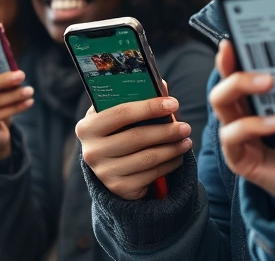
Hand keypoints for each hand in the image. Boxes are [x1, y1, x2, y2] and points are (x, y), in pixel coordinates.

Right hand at [77, 96, 191, 199]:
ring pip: (147, 158)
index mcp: (88, 127)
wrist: (108, 166)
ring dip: (172, 149)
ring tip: (187, 141)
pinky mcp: (119, 188)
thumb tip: (161, 85)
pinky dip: (169, 164)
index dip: (149, 107)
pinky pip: (151, 175)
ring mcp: (104, 172)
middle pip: (136, 137)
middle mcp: (92, 151)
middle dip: (166, 131)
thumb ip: (136, 99)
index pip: (121, 113)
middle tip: (186, 127)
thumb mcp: (119, 116)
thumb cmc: (117, 132)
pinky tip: (178, 157)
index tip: (174, 103)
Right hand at [211, 40, 274, 215]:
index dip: (232, 53)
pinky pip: (233, 137)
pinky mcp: (240, 158)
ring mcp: (238, 135)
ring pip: (220, 103)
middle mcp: (243, 112)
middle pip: (223, 82)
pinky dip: (252, 125)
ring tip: (267, 83)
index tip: (235, 37)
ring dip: (240, 87)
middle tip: (258, 64)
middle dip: (234, 68)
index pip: (238, 69)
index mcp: (258, 97)